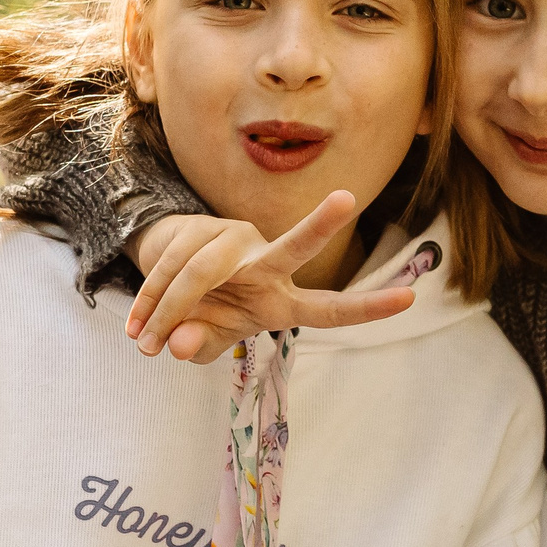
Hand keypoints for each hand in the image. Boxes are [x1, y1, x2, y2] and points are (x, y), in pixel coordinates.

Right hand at [124, 193, 413, 364]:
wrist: (166, 274)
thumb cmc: (202, 315)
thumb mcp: (205, 341)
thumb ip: (199, 347)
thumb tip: (178, 342)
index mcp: (280, 301)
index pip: (329, 308)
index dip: (367, 308)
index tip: (410, 297)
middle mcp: (266, 264)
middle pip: (293, 247)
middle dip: (319, 226)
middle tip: (346, 199)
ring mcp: (234, 242)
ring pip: (198, 275)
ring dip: (164, 311)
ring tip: (141, 345)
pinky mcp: (199, 228)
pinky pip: (168, 268)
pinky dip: (148, 301)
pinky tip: (136, 326)